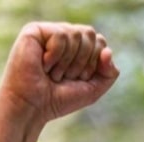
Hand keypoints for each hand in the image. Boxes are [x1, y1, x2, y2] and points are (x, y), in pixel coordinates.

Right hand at [0, 22, 119, 124]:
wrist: (33, 108)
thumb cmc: (59, 99)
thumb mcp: (93, 89)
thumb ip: (109, 72)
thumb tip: (107, 50)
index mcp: (76, 46)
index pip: (100, 42)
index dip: (94, 63)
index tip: (78, 79)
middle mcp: (63, 36)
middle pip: (90, 35)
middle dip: (82, 62)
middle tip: (65, 77)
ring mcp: (48, 32)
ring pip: (76, 34)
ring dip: (67, 62)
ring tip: (52, 73)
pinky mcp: (34, 31)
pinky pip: (60, 35)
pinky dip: (55, 55)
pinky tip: (42, 65)